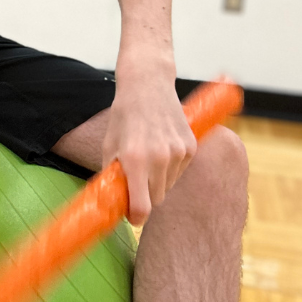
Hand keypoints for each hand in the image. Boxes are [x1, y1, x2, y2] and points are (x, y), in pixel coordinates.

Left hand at [102, 57, 196, 225]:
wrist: (148, 85)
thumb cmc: (124, 116)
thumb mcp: (109, 145)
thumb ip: (112, 175)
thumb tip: (111, 202)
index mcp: (135, 159)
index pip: (143, 207)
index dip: (136, 216)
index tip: (132, 216)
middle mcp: (159, 158)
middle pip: (156, 199)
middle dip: (145, 197)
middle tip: (135, 182)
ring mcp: (178, 152)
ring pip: (168, 186)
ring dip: (158, 181)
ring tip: (148, 157)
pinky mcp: (191, 147)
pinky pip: (180, 171)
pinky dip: (170, 168)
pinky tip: (161, 149)